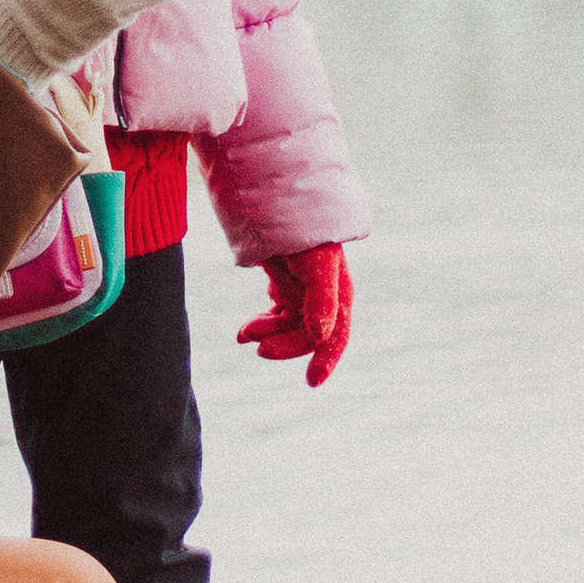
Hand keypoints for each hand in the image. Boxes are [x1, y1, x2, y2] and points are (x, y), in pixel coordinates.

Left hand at [236, 243, 352, 385]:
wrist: (277, 200)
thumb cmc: (302, 231)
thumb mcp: (315, 263)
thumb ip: (321, 299)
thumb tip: (322, 337)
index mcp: (340, 292)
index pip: (337, 334)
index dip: (327, 359)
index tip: (312, 382)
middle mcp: (326, 295)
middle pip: (308, 334)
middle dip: (283, 342)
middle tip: (254, 344)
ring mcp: (305, 292)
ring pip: (289, 328)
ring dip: (268, 333)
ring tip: (243, 333)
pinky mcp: (286, 287)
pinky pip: (277, 316)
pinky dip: (263, 325)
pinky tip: (247, 329)